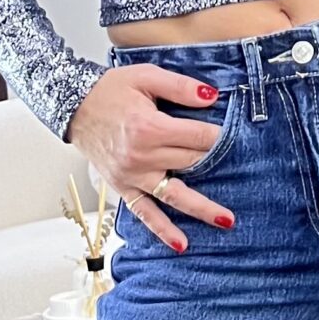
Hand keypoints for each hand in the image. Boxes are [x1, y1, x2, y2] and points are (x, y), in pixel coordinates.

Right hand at [67, 65, 232, 254]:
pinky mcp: (122, 187)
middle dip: (217, 163)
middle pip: (191, 163)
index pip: (198, 137)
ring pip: (174, 195)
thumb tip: (212, 97)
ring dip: (201, 209)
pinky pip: (145, 213)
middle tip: (245, 168)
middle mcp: (142, 156)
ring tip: (227, 221)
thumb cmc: (110, 90)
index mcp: (149, 127)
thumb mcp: (146, 76)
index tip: (236, 135)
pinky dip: (162, 230)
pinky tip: (181, 244)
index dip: (219, 136)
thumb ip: (180, 87)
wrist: (73, 106)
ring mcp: (132, 175)